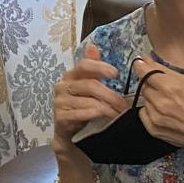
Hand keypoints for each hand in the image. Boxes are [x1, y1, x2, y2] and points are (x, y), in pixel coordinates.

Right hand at [53, 44, 129, 159]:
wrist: (69, 136)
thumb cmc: (82, 109)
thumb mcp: (90, 89)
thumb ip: (93, 70)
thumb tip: (93, 47)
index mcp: (70, 76)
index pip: (84, 65)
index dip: (100, 67)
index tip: (116, 74)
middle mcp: (62, 86)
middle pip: (90, 85)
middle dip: (111, 95)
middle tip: (124, 105)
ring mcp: (59, 102)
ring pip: (88, 101)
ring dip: (107, 108)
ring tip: (119, 114)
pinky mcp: (60, 117)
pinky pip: (81, 114)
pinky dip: (95, 115)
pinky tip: (105, 118)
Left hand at [131, 56, 183, 155]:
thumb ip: (166, 71)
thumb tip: (146, 60)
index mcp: (170, 87)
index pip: (144, 71)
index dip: (140, 66)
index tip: (140, 63)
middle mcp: (159, 102)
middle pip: (144, 86)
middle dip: (152, 85)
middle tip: (166, 90)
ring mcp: (155, 116)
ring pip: (145, 99)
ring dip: (153, 98)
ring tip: (170, 104)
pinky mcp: (152, 129)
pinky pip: (144, 113)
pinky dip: (151, 111)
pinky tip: (165, 114)